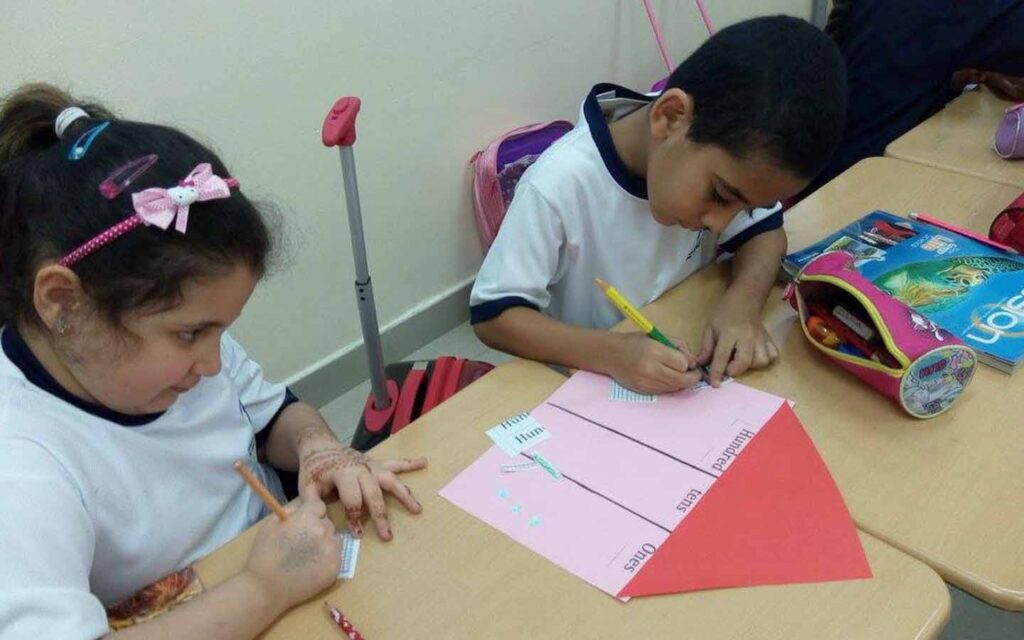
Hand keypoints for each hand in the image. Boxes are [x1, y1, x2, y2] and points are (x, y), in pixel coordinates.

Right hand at [243, 485, 340, 609]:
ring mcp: (331, 551)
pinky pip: (336, 557)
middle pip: (327, 523)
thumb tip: (305, 502)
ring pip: (334, 540)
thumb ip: (291, 510)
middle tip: (301, 543)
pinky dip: (327, 560)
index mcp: (307, 518)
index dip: (310, 514)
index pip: (319, 506)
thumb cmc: (264, 554)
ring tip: (307, 556)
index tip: (303, 523)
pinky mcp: (335, 569)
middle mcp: (323, 531)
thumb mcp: (271, 524)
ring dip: (325, 544)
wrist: (264, 589)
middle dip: (317, 529)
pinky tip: (311, 567)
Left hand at [298, 436, 427, 540]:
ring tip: (418, 509)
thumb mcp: (306, 486)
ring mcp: (371, 465)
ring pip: (390, 479)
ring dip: (404, 494)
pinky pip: (396, 463)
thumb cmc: (314, 470)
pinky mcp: (376, 464)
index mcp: (342, 474)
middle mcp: (360, 469)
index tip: (357, 534)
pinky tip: (424, 462)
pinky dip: (410, 463)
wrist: (320, 446)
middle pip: (374, 493)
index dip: (354, 517)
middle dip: (381, 514)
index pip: (352, 498)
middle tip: (388, 535)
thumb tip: (318, 519)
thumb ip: (311, 502)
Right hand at [605, 332, 702, 393]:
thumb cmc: (634, 342)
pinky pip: (664, 391)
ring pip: (674, 388)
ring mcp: (646, 382)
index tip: (689, 361)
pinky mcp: (643, 390)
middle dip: (692, 378)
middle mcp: (651, 369)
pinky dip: (671, 386)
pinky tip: (668, 378)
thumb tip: (694, 361)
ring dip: (682, 383)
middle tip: (695, 373)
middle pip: (682, 380)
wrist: (610, 354)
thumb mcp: (657, 336)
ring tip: (680, 374)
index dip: (690, 363)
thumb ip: (678, 346)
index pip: (683, 364)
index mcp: (655, 351)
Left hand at [697, 296, 777, 384]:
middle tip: (728, 367)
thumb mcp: (710, 328)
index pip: (722, 357)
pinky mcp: (770, 340)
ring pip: (761, 361)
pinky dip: (764, 360)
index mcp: (729, 333)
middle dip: (734, 371)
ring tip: (741, 359)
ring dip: (750, 366)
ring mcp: (761, 338)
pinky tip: (755, 356)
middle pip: (744, 362)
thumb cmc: (724, 314)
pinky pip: (772, 356)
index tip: (714, 384)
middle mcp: (747, 336)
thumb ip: (706, 349)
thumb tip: (699, 366)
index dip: (717, 372)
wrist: (744, 299)